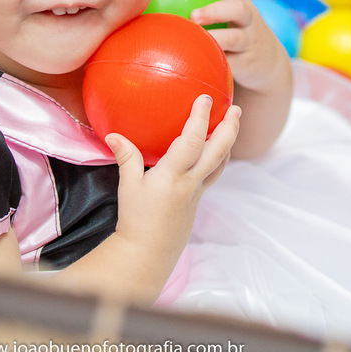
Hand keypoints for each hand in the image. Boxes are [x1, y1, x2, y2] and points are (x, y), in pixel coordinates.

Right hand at [107, 94, 240, 257]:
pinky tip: (215, 150)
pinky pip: (213, 173)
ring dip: (228, 141)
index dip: (200, 118)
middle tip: (236, 108)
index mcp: (173, 176)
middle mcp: (190, 182)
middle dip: (230, 128)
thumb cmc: (136, 220)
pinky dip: (218, 157)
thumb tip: (114, 135)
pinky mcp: (197, 199)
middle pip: (218, 151)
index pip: (192, 141)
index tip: (206, 98)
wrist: (149, 253)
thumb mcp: (128, 186)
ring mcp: (197, 192)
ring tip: (232, 123)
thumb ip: (126, 158)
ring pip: (220, 163)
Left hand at [189, 0, 291, 93]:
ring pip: (235, 39)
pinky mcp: (247, 64)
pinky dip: (213, 64)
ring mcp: (249, 43)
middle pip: (238, 9)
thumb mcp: (230, 17)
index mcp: (242, 4)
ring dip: (214, 38)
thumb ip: (207, 5)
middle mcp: (248, 21)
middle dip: (216, 10)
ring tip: (194, 41)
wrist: (270, 65)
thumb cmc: (236, 33)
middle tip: (193, 15)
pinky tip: (191, 65)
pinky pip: (229, 64)